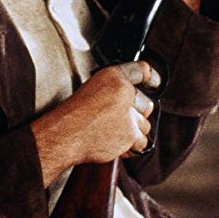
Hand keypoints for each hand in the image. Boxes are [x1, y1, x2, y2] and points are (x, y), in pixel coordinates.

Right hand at [31, 62, 158, 184]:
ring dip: (133, 131)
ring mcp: (129, 114)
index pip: (141, 71)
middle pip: (146, 103)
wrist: (65, 134)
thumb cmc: (71, 115)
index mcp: (112, 76)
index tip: (153, 82)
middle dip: (136, 113)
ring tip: (112, 132)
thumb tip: (130, 102)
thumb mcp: (90, 90)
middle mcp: (124, 92)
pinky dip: (131, 146)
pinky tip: (114, 142)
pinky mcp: (132, 134)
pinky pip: (142, 143)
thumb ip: (112, 92)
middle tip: (118, 118)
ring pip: (145, 125)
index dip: (150, 77)